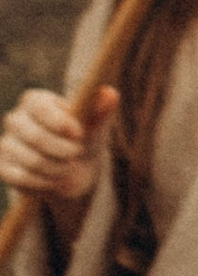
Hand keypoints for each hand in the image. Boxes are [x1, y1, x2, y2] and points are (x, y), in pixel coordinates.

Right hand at [1, 83, 114, 211]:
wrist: (74, 170)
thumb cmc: (83, 139)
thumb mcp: (95, 125)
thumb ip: (100, 110)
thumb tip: (110, 93)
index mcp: (35, 101)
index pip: (40, 108)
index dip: (62, 123)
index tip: (79, 134)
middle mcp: (16, 119)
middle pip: (36, 136)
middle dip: (64, 150)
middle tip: (76, 153)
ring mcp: (6, 143)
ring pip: (31, 160)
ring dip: (58, 168)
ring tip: (67, 167)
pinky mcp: (2, 167)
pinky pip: (22, 178)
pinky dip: (45, 182)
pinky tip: (54, 178)